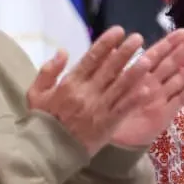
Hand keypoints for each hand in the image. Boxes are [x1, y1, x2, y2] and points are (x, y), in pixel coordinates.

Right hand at [26, 27, 157, 155]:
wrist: (47, 152)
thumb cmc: (42, 121)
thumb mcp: (36, 93)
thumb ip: (48, 71)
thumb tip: (62, 51)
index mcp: (70, 83)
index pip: (91, 58)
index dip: (106, 43)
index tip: (119, 31)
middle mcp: (86, 93)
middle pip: (109, 68)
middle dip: (125, 51)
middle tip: (138, 38)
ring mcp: (98, 109)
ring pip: (120, 87)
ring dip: (135, 72)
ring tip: (147, 59)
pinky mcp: (107, 125)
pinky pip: (123, 109)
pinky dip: (135, 99)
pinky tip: (147, 89)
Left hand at [110, 29, 183, 148]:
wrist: (112, 141)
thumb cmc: (110, 110)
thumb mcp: (109, 86)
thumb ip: (113, 68)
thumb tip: (111, 47)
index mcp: (140, 75)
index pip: (156, 54)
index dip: (169, 42)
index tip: (183, 30)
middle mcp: (154, 84)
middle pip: (173, 63)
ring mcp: (162, 98)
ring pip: (181, 79)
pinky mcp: (166, 114)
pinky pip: (180, 100)